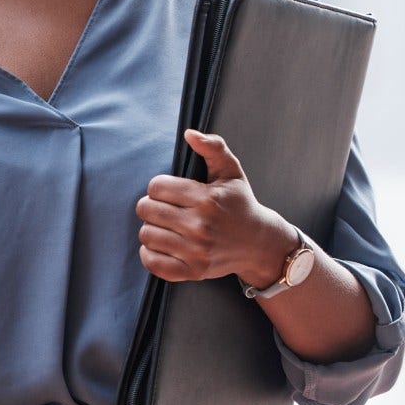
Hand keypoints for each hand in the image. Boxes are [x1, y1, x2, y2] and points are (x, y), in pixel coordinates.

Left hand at [137, 129, 294, 286]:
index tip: (171, 191)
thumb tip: (190, 134)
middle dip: (153, 205)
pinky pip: (152, 262)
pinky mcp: (191, 271)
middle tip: (166, 208)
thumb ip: (213, 148)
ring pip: (146, 234)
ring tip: (167, 226)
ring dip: (153, 228)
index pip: (157, 187)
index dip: (160, 186)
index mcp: (207, 199)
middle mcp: (200, 226)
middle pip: (147, 210)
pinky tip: (164, 244)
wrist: (258, 243)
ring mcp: (195, 251)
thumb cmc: (240, 204)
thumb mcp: (232, 172)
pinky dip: (151, 253)